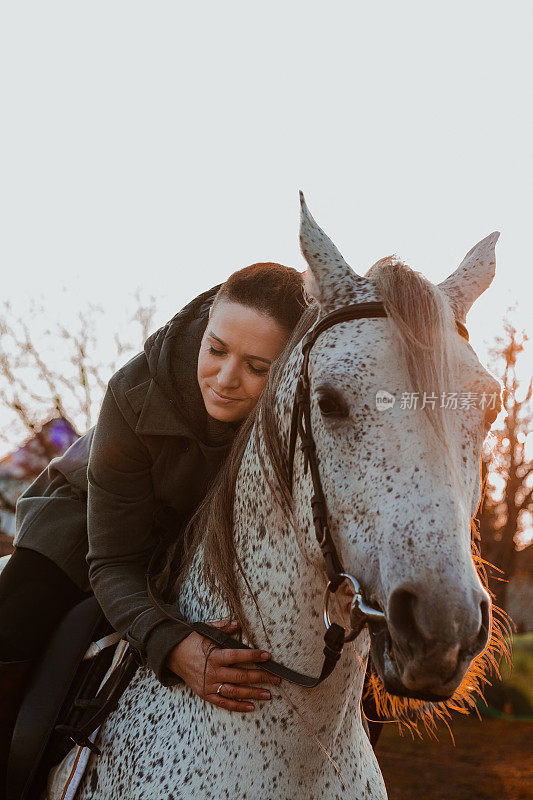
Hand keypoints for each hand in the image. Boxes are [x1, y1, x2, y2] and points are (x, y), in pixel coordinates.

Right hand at [165, 619, 280, 711]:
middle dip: (260, 677)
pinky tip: (251, 706)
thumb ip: (222, 628)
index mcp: (213, 655)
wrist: (173, 655)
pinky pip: (223, 702)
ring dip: (253, 693)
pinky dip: (237, 706)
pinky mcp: (206, 694)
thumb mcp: (205, 630)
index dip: (253, 656)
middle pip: (240, 676)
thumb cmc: (191, 641)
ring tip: (268, 694)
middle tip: (275, 678)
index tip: (267, 656)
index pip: (237, 656)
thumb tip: (237, 623)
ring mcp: (209, 685)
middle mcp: (212, 672)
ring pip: (235, 692)